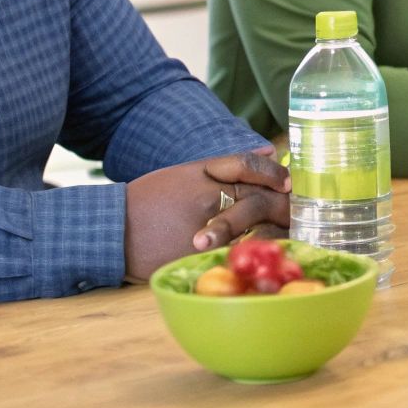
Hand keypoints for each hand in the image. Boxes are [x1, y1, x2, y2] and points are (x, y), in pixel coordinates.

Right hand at [123, 147, 291, 280]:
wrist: (109, 231)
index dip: (271, 172)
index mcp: (201, 176)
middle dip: (281, 206)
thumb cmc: (147, 201)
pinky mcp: (196, 256)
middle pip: (255, 197)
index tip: (288, 182)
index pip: (246, 166)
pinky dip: (251, 253)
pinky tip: (263, 256)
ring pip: (249, 228)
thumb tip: (269, 151)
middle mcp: (205, 199)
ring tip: (286, 235)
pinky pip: (233, 254)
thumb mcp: (183, 174)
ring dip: (271, 231)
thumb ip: (226, 164)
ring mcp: (202, 229)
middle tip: (297, 212)